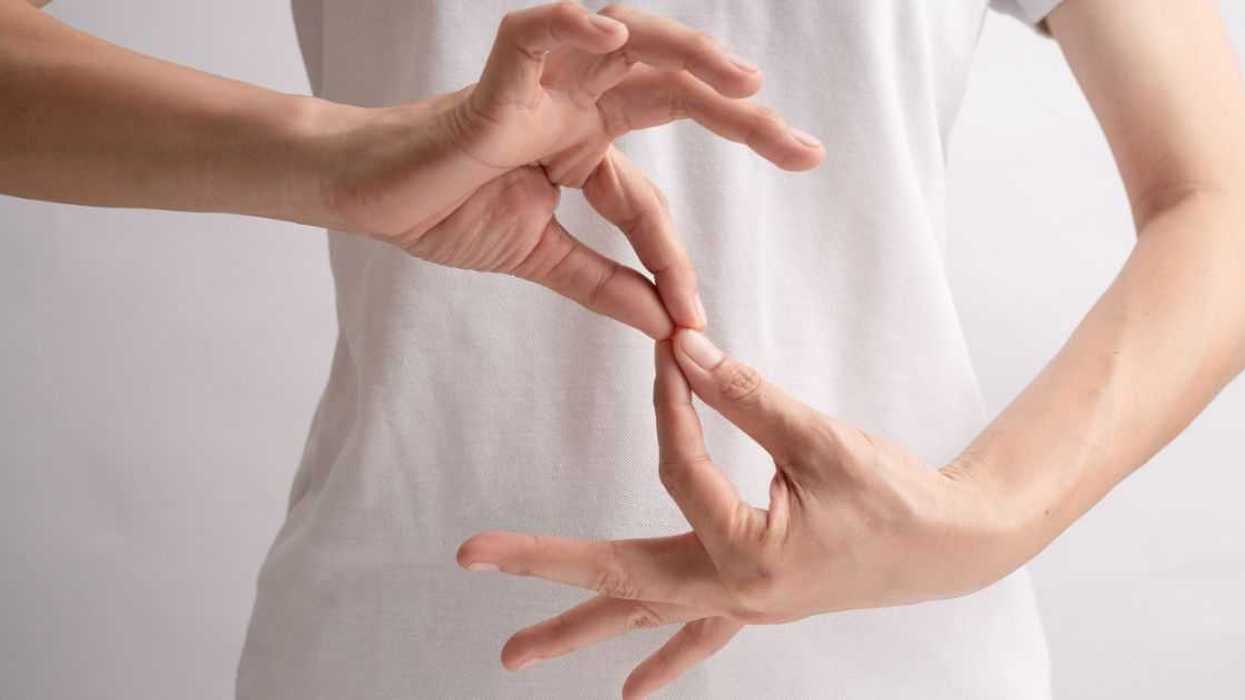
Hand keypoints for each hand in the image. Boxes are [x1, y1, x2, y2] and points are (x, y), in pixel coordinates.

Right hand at [313, 2, 823, 337]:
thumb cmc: (446, 210)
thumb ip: (605, 283)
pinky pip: (537, 36)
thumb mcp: (543, 257)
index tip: (694, 317)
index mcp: (585, 144)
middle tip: (804, 150)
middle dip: (742, 116)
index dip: (674, 256)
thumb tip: (667, 323)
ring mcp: (540, 85)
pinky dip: (573, 26)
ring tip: (746, 80)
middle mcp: (576, 104)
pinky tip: (615, 34)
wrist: (370, 199)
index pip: (652, 196)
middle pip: (674, 93)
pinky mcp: (494, 79)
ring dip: (688, 56)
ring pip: (627, 46)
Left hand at [457, 330, 1023, 697]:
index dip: (671, 404)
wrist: (952, 545)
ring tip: (515, 656)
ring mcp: (740, 605)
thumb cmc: (895, 496)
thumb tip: (681, 352)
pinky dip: (660, 657)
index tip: (668, 351)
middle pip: (619, 578)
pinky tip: (631, 688)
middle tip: (473, 557)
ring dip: (579, 630)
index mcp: (747, 552)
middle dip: (544, 569)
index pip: (680, 466)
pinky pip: (694, 637)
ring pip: (644, 618)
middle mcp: (733, 590)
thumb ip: (746, 397)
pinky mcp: (754, 603)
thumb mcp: (821, 441)